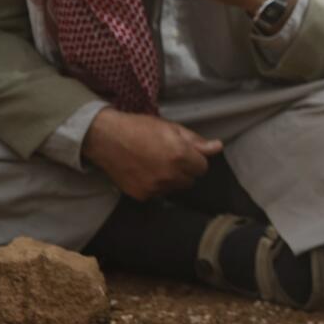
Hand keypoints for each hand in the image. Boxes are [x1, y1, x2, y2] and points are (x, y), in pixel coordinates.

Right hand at [83, 109, 223, 200]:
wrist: (106, 138)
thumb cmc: (139, 128)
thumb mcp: (170, 128)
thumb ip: (195, 141)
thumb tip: (217, 147)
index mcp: (180, 156)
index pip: (202, 168)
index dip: (195, 159)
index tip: (185, 153)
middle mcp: (170, 175)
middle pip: (190, 180)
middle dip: (185, 170)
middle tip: (169, 157)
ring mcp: (155, 187)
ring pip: (174, 188)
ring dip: (171, 179)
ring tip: (156, 163)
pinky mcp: (142, 195)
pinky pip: (157, 194)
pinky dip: (155, 185)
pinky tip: (145, 172)